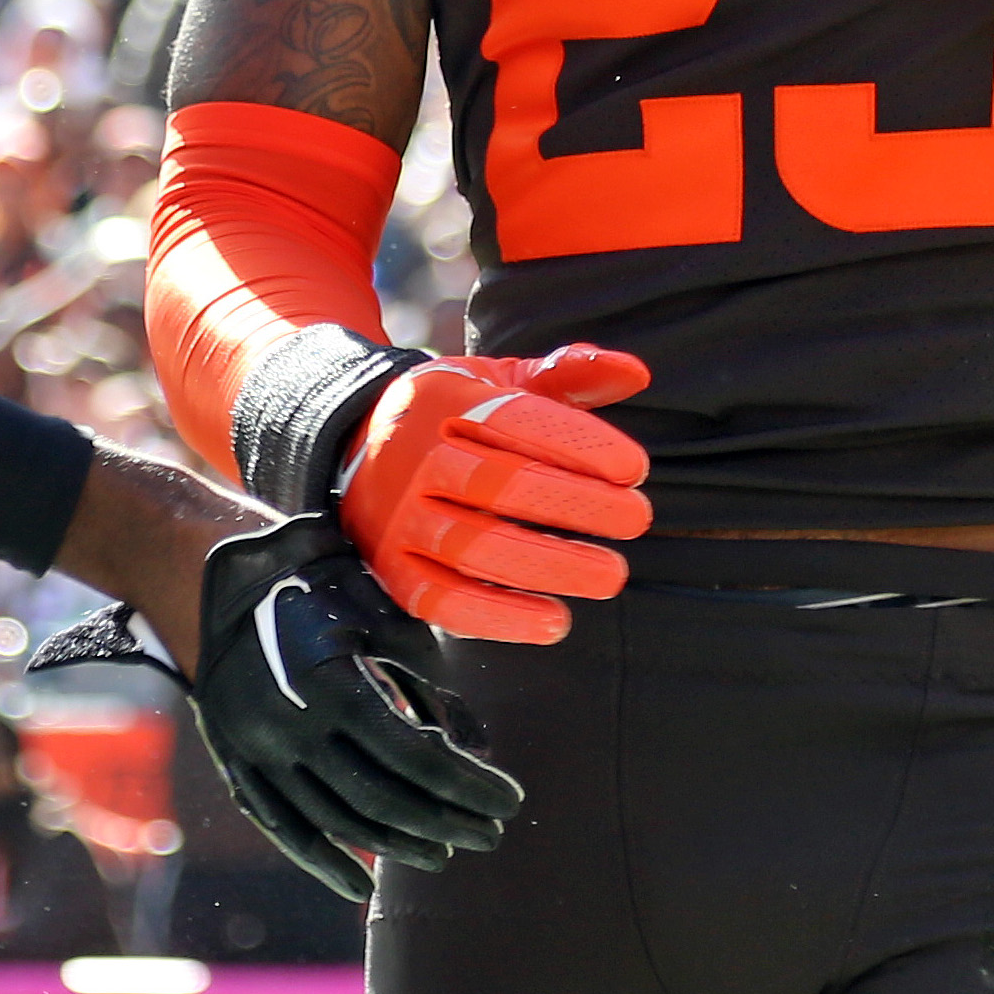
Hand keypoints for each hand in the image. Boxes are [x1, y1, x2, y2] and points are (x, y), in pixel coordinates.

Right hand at [34, 516, 521, 900]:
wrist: (207, 569)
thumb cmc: (308, 574)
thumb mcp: (374, 604)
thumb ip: (423, 671)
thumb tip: (475, 740)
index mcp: (331, 687)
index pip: (417, 757)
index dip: (468, 785)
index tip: (510, 799)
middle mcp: (289, 731)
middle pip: (382, 798)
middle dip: (445, 820)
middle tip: (491, 832)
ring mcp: (255, 753)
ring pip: (335, 820)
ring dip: (395, 843)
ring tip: (444, 852)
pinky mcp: (234, 763)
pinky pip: (281, 825)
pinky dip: (321, 859)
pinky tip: (360, 885)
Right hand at [342, 345, 654, 643]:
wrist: (357, 446)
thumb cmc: (455, 415)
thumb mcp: (500, 380)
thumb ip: (567, 373)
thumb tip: (635, 373)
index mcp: (443, 398)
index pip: (514, 419)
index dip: (577, 443)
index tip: (634, 469)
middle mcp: (413, 455)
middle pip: (499, 484)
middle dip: (576, 505)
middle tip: (637, 519)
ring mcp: (398, 515)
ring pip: (474, 547)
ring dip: (549, 566)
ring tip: (610, 575)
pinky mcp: (392, 567)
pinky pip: (440, 600)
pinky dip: (498, 618)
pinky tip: (554, 620)